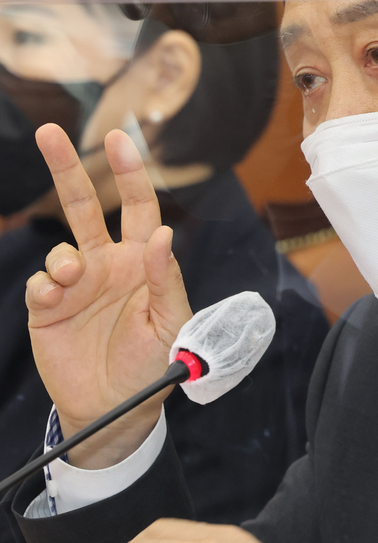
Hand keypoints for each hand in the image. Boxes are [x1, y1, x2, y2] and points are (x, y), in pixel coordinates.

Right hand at [25, 124, 191, 466]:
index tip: (118, 139)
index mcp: (141, 263)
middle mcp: (107, 265)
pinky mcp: (49, 308)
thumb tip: (165, 233)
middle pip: (85, 208)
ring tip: (72, 278)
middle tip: (49, 133)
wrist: (115, 409)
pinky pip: (41, 284)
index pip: (138, 209)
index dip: (129, 173)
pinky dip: (46, 287)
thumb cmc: (152, 366)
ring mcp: (76, 285)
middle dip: (67, 170)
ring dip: (64, 258)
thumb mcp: (171, 324)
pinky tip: (55, 301)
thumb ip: (166, 279)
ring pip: (61, 248)